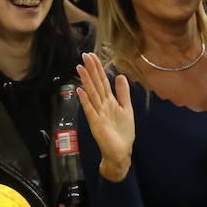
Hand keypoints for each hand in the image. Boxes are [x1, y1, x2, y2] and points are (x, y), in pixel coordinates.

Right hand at [75, 52, 134, 181]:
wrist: (121, 151)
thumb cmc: (123, 132)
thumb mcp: (127, 109)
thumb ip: (123, 93)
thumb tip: (120, 76)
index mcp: (110, 101)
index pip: (103, 82)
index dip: (98, 69)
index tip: (93, 56)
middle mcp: (102, 105)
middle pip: (96, 84)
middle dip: (91, 70)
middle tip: (85, 55)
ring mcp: (98, 113)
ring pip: (92, 94)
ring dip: (86, 81)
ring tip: (80, 68)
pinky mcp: (96, 123)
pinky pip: (90, 110)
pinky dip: (85, 100)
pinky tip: (80, 90)